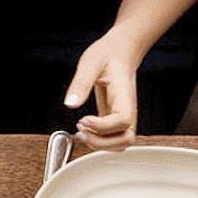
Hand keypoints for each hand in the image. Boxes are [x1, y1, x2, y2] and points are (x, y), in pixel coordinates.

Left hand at [64, 28, 139, 149]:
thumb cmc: (108, 55)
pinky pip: (113, 139)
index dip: (102, 126)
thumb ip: (81, 83)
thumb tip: (70, 103)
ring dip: (101, 145)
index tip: (82, 120)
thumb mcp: (90, 63)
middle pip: (126, 139)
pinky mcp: (115, 120)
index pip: (122, 121)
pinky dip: (100, 142)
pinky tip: (85, 131)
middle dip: (101, 142)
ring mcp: (123, 116)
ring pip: (121, 144)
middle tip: (80, 132)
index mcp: (124, 96)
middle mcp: (128, 110)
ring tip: (82, 133)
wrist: (120, 52)